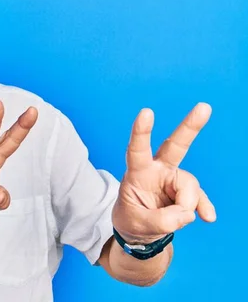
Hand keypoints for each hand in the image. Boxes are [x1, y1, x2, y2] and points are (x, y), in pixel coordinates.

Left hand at [113, 103, 216, 243]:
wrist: (138, 232)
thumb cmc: (131, 219)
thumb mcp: (137, 223)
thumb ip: (160, 221)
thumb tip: (185, 214)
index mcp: (138, 172)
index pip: (137, 150)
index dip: (141, 132)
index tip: (146, 112)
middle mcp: (158, 170)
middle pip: (175, 146)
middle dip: (190, 127)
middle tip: (204, 107)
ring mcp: (174, 180)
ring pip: (189, 186)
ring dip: (184, 207)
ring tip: (173, 220)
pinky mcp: (186, 193)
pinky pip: (199, 198)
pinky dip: (202, 208)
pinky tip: (207, 217)